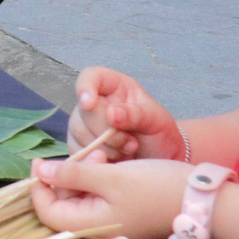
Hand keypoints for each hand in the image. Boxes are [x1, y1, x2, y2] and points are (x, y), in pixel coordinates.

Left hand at [28, 156, 191, 238]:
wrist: (209, 202)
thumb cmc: (158, 188)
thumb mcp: (112, 175)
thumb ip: (73, 173)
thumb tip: (40, 171)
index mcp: (94, 228)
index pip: (47, 213)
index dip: (39, 188)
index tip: (41, 162)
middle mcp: (102, 233)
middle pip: (64, 206)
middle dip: (67, 177)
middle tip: (86, 154)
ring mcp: (116, 227)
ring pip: (83, 200)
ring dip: (84, 176)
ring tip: (102, 155)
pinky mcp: (129, 218)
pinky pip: (102, 200)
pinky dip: (100, 181)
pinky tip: (112, 164)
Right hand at [68, 67, 185, 162]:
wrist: (160, 160)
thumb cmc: (159, 134)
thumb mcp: (156, 120)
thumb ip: (136, 114)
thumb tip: (112, 113)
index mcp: (112, 86)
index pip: (90, 77)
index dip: (85, 88)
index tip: (90, 104)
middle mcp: (93, 103)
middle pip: (83, 111)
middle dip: (107, 131)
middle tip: (132, 144)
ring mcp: (82, 124)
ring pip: (79, 133)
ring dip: (105, 148)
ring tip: (128, 152)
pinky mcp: (78, 146)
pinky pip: (78, 152)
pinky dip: (96, 159)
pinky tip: (115, 161)